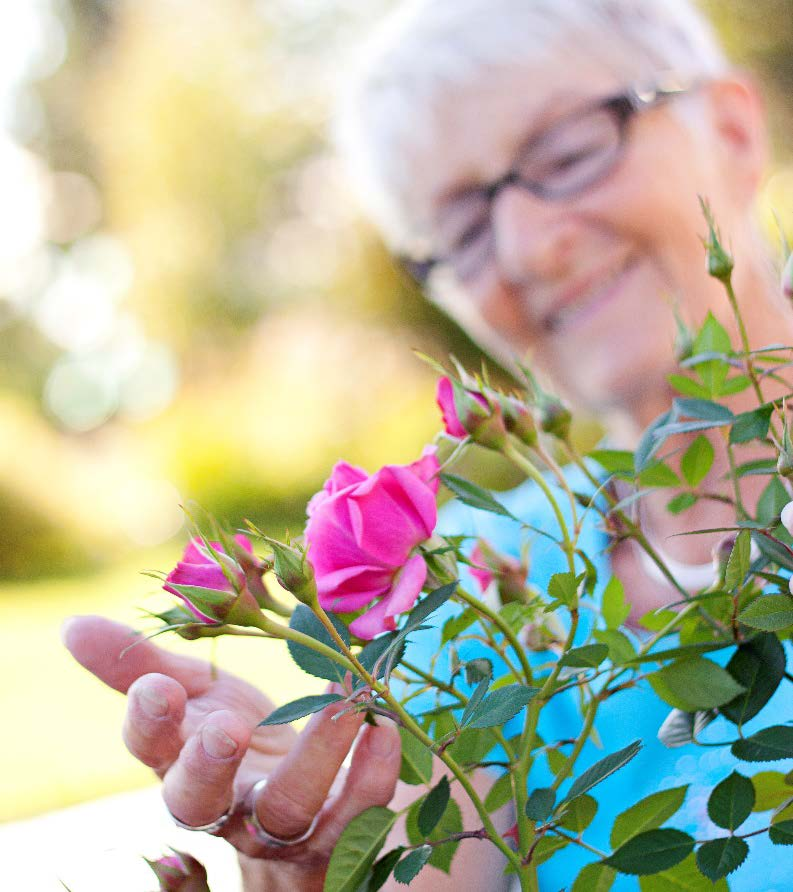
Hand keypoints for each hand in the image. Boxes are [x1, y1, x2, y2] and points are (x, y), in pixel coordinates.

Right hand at [63, 615, 401, 890]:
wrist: (297, 802)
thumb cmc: (235, 738)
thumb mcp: (193, 698)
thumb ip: (141, 666)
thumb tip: (72, 627)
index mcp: (183, 763)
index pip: (151, 751)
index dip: (148, 722)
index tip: (156, 683)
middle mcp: (226, 803)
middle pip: (202, 803)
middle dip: (208, 766)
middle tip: (227, 728)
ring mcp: (283, 825)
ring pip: (289, 810)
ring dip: (317, 758)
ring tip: (343, 706)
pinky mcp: (338, 830)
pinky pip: (357, 811)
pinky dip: (374, 770)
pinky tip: (384, 724)